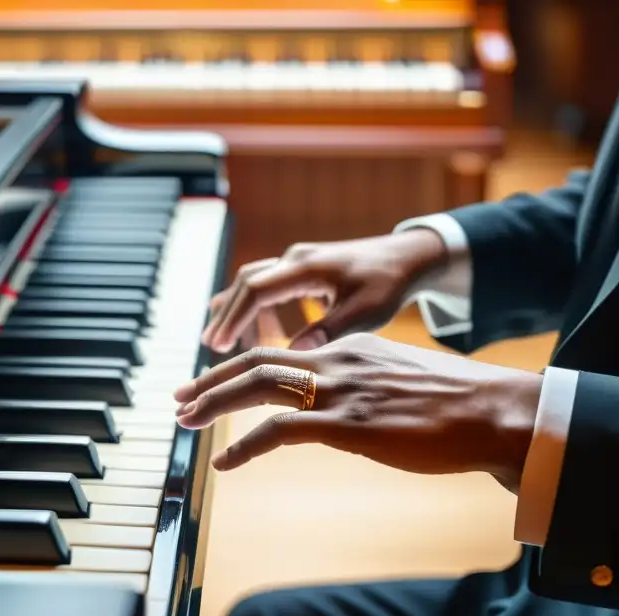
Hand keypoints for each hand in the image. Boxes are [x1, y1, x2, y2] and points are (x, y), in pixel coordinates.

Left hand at [174, 334, 541, 487]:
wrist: (496, 413)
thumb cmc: (458, 405)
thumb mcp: (403, 381)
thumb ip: (365, 385)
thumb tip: (343, 409)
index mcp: (351, 347)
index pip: (281, 352)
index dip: (240, 368)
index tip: (215, 383)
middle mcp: (339, 360)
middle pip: (256, 360)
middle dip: (210, 379)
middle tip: (179, 397)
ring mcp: (341, 390)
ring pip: (257, 385)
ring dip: (213, 403)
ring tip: (186, 420)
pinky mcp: (348, 423)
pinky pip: (278, 430)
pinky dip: (245, 444)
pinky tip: (225, 461)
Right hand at [201, 229, 447, 353]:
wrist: (408, 256)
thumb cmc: (389, 283)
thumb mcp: (365, 313)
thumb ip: (329, 331)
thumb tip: (294, 356)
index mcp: (308, 268)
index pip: (257, 290)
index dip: (234, 317)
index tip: (217, 345)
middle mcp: (296, 259)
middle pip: (246, 284)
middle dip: (226, 315)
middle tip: (210, 347)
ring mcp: (297, 261)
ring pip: (252, 281)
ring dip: (235, 308)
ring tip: (220, 341)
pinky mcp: (302, 268)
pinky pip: (265, 283)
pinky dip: (251, 303)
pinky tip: (245, 326)